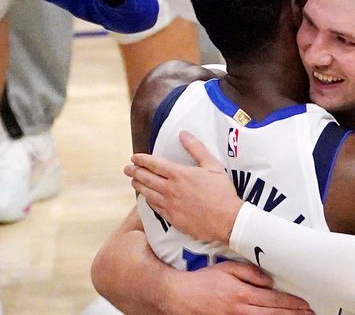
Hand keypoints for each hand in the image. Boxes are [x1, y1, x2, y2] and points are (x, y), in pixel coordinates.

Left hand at [127, 130, 243, 242]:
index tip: (134, 157)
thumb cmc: (222, 192)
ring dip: (139, 186)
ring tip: (133, 181)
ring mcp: (170, 205)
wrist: (226, 220)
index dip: (142, 159)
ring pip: (148, 193)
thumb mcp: (213, 166)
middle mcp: (170, 189)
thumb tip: (183, 134)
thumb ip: (196, 149)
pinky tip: (146, 198)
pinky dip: (148, 201)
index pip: (155, 164)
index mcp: (179, 174)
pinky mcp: (172, 218)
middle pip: (147, 178)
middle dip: (135, 172)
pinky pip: (155, 208)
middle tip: (127, 168)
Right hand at [165, 260, 314, 314]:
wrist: (180, 296)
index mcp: (243, 295)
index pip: (274, 300)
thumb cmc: (205, 281)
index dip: (292, 303)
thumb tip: (270, 280)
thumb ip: (250, 273)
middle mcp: (241, 310)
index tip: (305, 304)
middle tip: (310, 314)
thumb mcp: (228, 268)